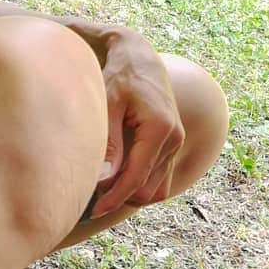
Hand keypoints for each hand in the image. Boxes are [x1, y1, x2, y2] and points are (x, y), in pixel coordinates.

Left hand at [88, 27, 185, 217]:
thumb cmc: (119, 77)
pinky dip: (140, 185)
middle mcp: (174, 138)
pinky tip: (117, 175)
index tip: (92, 210)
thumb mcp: (108, 104)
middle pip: (147, 189)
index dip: (114, 198)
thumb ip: (109, 144)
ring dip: (130, 192)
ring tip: (103, 182)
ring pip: (155, 189)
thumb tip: (104, 182)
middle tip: (91, 193)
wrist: (139, 58)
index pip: (137, 178)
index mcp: (161, 128)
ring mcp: (176, 143)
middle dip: (120, 197)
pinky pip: (159, 180)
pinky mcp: (172, 145)